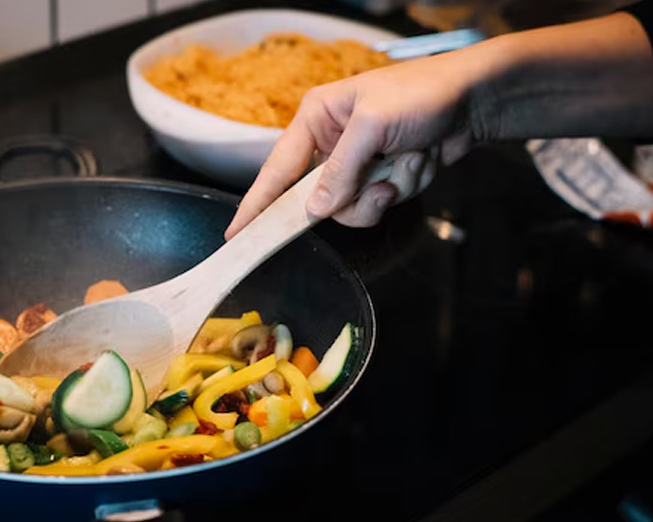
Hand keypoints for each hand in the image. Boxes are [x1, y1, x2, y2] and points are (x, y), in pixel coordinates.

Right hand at [224, 46, 487, 237]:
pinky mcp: (382, 178)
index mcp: (317, 119)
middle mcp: (331, 143)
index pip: (277, 170)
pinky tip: (422, 158)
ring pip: (352, 208)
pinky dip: (406, 185)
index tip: (237, 233)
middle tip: (380, 183)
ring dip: (388, 189)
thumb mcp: (374, 126)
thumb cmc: (422, 94)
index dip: (257, 204)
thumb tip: (314, 210)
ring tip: (410, 160)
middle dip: (356, 195)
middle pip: (319, 200)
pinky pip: (380, 204)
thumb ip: (339, 170)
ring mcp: (358, 164)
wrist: (477, 99)